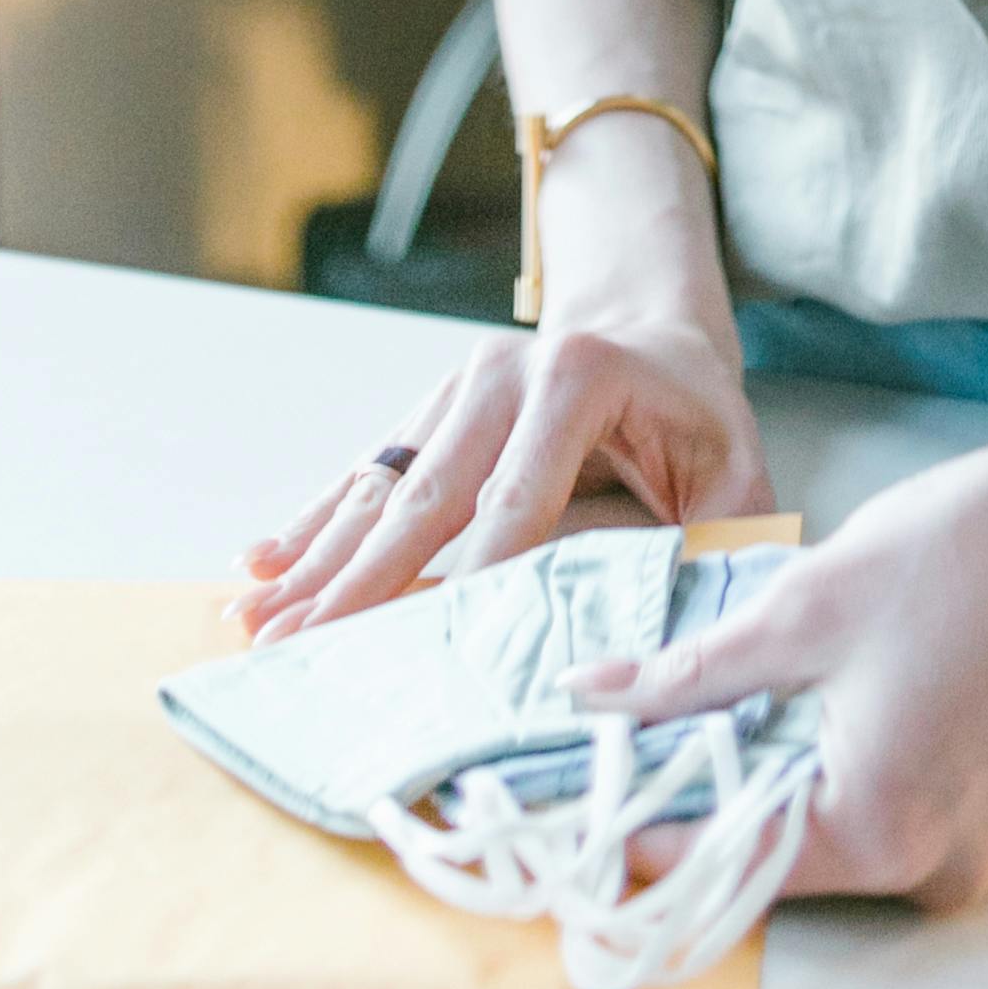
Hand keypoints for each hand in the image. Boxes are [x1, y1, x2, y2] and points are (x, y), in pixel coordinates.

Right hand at [230, 302, 774, 640]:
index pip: (516, 500)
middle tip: (297, 651)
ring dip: (315, 560)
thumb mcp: (734, 481)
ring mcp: (456, 383)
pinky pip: (367, 472)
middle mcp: (503, 371)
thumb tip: (668, 649)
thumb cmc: (700, 425)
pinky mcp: (429, 406)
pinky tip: (262, 563)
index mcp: (580, 379)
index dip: (466, 582)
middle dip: (357, 582)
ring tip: (253, 622)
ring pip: (380, 485)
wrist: (656, 334)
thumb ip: (709, 553)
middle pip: (424, 495)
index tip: (420, 654)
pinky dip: (313, 523)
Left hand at [571, 381, 987, 911]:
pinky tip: (787, 708)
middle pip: (774, 855)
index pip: (721, 857)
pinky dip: (824, 769)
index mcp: (880, 829)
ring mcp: (969, 849)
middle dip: (697, 798)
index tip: (562, 809)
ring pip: (824, 834)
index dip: (635, 831)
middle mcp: (931, 869)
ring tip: (695, 712)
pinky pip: (879, 812)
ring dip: (761, 778)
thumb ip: (691, 671)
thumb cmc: (967, 550)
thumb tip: (590, 698)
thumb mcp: (806, 605)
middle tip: (615, 743)